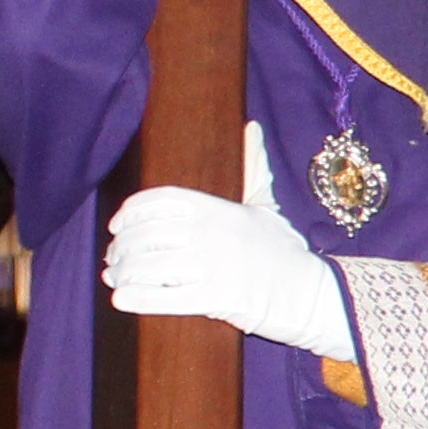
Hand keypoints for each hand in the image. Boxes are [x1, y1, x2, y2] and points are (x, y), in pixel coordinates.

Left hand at [105, 121, 348, 359]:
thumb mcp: (267, 206)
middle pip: (148, 234)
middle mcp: (212, 232)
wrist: (314, 293)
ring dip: (124, 273)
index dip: (131, 211)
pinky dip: (137, 299)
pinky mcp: (216, 298)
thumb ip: (253, 168)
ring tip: (116, 278)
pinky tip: (122, 300)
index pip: (160, 201)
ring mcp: (214, 265)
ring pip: (150, 266)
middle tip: (113, 258)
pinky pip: (164, 298)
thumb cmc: (285, 251)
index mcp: (219, 207)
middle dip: (122, 247)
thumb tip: (251, 128)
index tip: (116, 225)